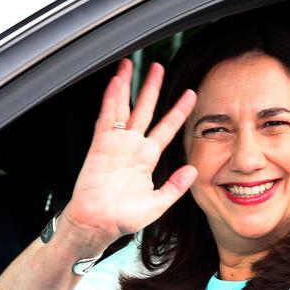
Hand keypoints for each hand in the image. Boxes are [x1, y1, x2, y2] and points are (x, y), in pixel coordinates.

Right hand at [60, 59, 197, 245]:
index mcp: (147, 159)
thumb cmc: (122, 218)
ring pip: (123, 108)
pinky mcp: (100, 145)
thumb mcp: (157, 204)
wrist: (97, 224)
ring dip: (127, 86)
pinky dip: (110, 99)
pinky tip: (115, 83)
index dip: (178, 111)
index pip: (166, 128)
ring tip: (130, 65)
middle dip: (151, 88)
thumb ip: (174, 186)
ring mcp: (115, 144)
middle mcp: (132, 147)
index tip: (190, 95)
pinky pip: (106, 117)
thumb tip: (191, 169)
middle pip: (145, 110)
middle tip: (158, 67)